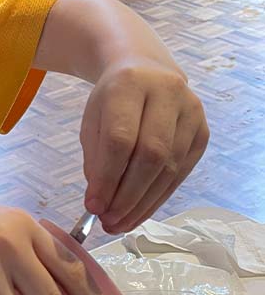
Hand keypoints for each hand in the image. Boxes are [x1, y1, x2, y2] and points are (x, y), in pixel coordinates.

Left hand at [81, 64, 208, 233]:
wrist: (146, 70)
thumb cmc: (112, 100)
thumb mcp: (92, 120)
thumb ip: (95, 157)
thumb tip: (100, 200)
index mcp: (130, 85)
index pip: (120, 138)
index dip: (107, 177)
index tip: (93, 206)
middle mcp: (167, 94)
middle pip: (151, 155)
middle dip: (127, 196)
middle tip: (107, 222)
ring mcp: (191, 113)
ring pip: (169, 168)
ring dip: (142, 203)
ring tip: (118, 224)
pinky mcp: (202, 132)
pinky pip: (181, 173)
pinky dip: (157, 198)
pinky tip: (138, 213)